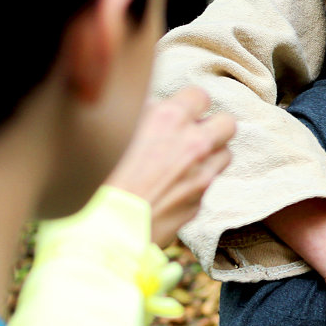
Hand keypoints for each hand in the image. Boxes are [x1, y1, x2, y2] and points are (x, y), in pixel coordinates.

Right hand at [103, 86, 233, 246]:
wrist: (100, 229)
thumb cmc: (98, 177)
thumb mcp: (116, 132)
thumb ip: (145, 117)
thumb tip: (157, 108)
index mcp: (168, 119)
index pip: (200, 95)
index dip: (191, 104)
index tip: (183, 111)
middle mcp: (192, 144)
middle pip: (227, 123)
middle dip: (214, 126)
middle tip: (195, 133)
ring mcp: (200, 175)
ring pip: (225, 154)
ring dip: (210, 155)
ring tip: (186, 161)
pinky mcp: (198, 203)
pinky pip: (207, 184)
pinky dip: (195, 183)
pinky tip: (172, 187)